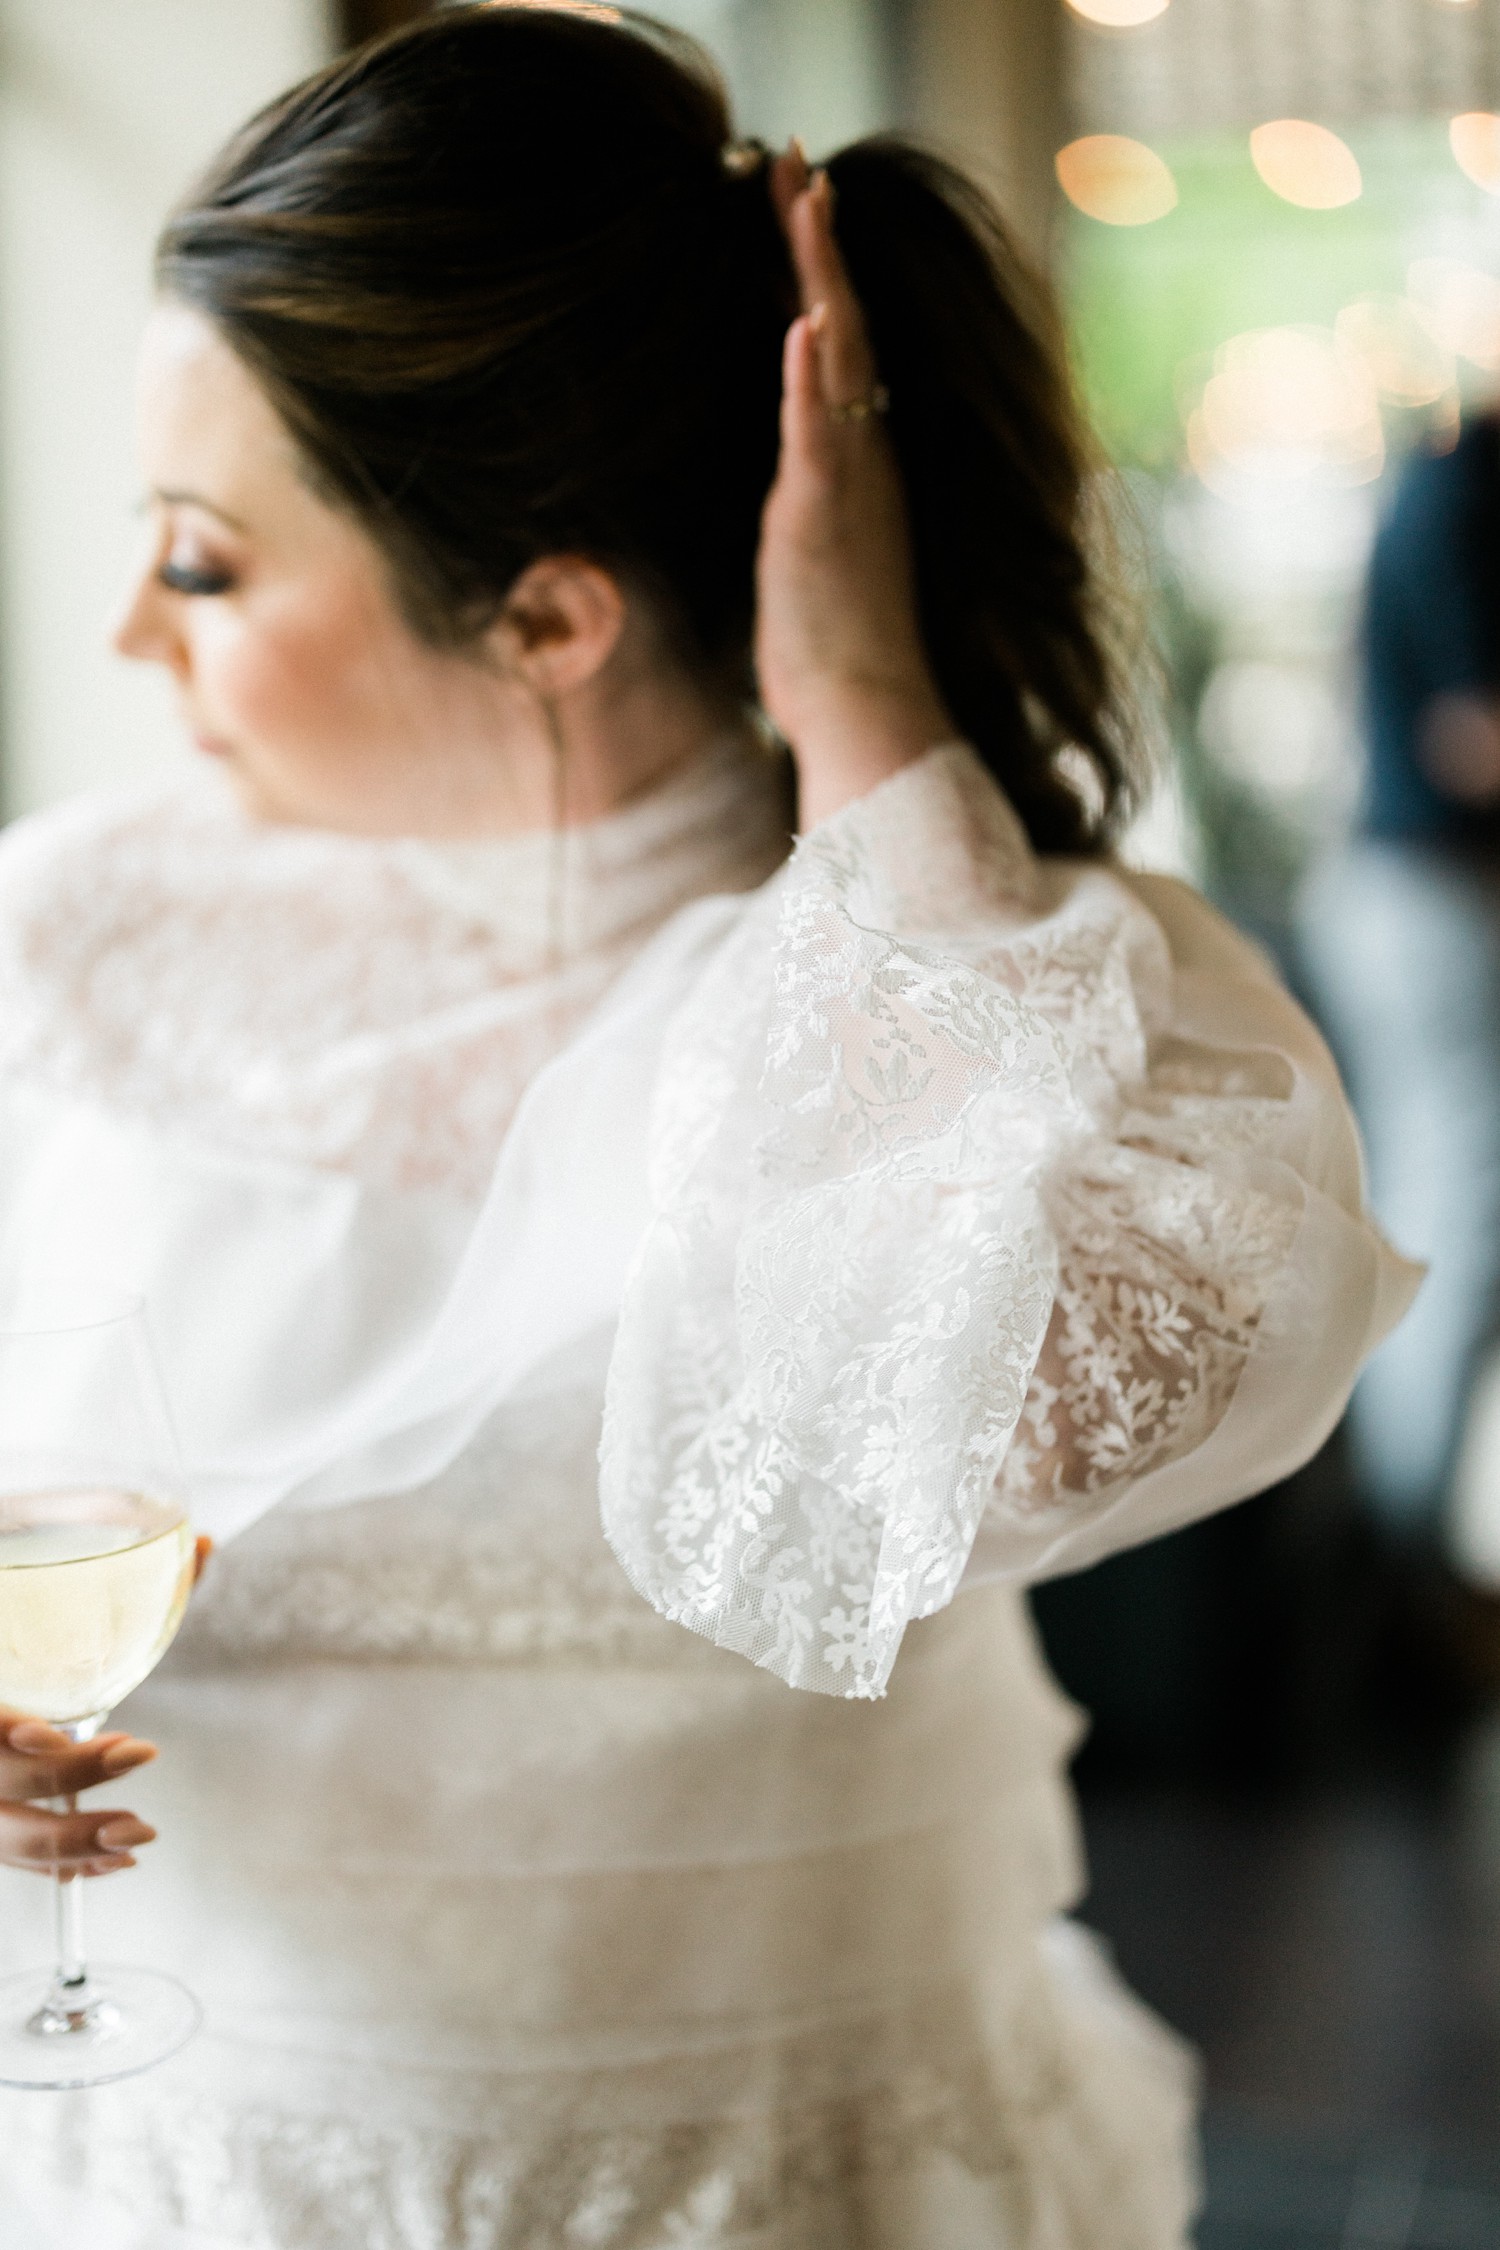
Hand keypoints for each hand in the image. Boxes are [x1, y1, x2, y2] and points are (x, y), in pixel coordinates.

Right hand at [0, 1533, 209, 1879]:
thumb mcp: (46, 1593)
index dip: (4, 1727)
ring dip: (69, 1846)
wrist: (4, 1680)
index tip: (57, 1733)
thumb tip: (202, 1545)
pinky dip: (57, 1865)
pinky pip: (9, 1856)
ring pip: (1, 1839)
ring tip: (139, 1834)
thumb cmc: (29, 1622)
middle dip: (66, 1778)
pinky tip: (111, 1864)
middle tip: (139, 1751)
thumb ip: (129, 1575)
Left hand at [757, 145, 953, 831]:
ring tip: (803, 195)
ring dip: (818, 275)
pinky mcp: (822, 522)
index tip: (797, 204)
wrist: (870, 715)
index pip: (838, 348)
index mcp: (857, 466)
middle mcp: (862, 460)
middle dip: (814, 241)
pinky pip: (820, 438)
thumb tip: (787, 500)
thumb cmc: (837, 658)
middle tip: (793, 159)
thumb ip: (805, 512)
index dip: (818, 276)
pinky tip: (803, 323)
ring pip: (838, 359)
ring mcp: (846, 486)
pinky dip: (811, 379)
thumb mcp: (813, 565)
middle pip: (843, 325)